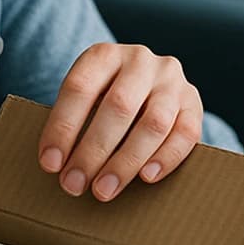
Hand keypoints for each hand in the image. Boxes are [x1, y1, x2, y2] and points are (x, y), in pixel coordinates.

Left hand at [37, 43, 202, 201]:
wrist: (146, 80)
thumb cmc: (103, 95)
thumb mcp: (85, 94)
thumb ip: (73, 121)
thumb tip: (55, 165)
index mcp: (104, 54)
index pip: (79, 88)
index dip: (62, 128)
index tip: (50, 163)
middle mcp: (139, 60)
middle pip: (117, 107)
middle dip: (92, 151)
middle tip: (74, 184)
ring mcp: (170, 79)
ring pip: (153, 123)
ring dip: (125, 162)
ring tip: (103, 189)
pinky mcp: (193, 101)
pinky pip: (185, 133)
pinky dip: (166, 158)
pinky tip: (146, 178)